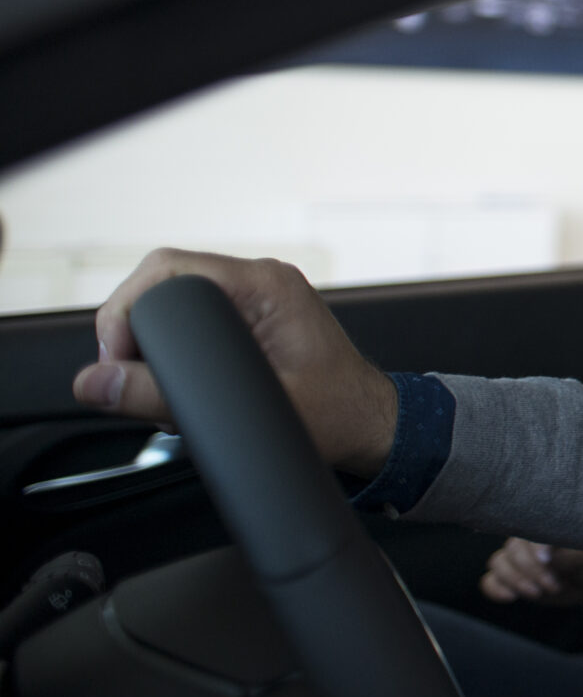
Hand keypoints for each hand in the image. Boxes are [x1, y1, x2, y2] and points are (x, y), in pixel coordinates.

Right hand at [72, 250, 399, 475]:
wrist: (372, 427)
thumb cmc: (334, 416)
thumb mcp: (242, 409)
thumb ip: (165, 397)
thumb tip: (95, 383)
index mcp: (265, 286)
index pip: (167, 269)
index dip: (128, 312)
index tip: (118, 361)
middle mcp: (260, 282)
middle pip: (162, 283)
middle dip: (134, 333)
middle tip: (132, 383)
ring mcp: (257, 299)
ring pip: (174, 304)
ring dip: (154, 347)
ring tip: (164, 392)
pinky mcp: (253, 320)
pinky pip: (195, 321)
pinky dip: (175, 353)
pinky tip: (182, 389)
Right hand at [480, 538, 582, 606]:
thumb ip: (572, 551)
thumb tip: (549, 551)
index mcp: (544, 526)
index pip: (530, 532)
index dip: (534, 547)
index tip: (548, 561)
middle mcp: (525, 539)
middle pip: (512, 550)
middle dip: (531, 571)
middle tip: (554, 586)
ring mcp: (514, 559)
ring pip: (497, 563)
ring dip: (515, 581)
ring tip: (538, 593)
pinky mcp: (508, 579)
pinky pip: (489, 581)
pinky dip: (495, 589)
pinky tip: (511, 597)